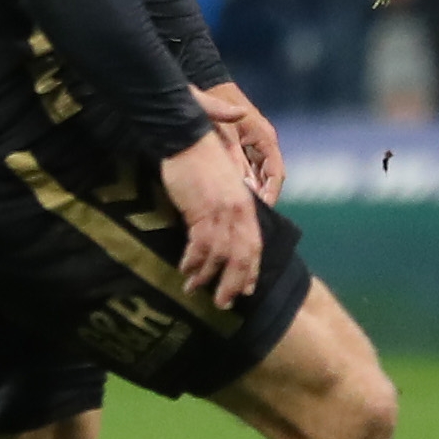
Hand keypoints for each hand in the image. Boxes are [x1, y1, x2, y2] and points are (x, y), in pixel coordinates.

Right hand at [162, 128, 262, 309]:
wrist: (184, 134)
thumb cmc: (200, 149)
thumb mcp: (224, 172)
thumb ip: (233, 186)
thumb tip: (239, 187)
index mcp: (246, 204)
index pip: (254, 244)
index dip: (251, 270)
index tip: (245, 289)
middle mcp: (238, 211)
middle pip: (241, 256)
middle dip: (232, 283)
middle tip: (223, 304)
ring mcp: (221, 212)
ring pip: (220, 255)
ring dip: (207, 277)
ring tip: (195, 291)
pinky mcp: (201, 210)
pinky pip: (200, 245)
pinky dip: (193, 261)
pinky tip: (185, 270)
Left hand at [194, 81, 282, 204]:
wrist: (207, 85)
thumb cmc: (217, 105)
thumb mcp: (225, 133)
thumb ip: (234, 157)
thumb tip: (243, 185)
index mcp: (266, 138)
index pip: (276, 173)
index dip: (271, 193)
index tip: (263, 210)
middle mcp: (263, 143)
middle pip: (268, 177)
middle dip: (261, 195)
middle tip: (250, 215)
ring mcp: (253, 145)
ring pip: (256, 174)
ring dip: (250, 190)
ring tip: (240, 210)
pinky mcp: (240, 146)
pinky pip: (245, 168)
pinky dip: (240, 181)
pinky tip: (230, 194)